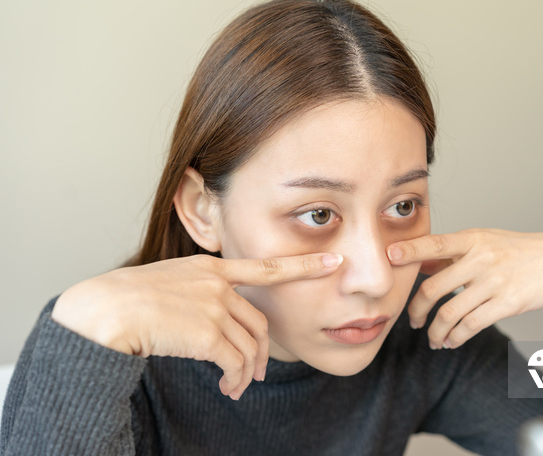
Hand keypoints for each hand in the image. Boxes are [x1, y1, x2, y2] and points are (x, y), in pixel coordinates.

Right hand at [52, 253, 342, 399]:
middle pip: (258, 323)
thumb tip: (214, 318)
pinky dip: (236, 380)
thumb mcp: (167, 281)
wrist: (101, 311)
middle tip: (257, 372)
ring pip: (249, 346)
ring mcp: (213, 306)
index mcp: (210, 268)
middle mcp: (217, 285)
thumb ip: (198, 291)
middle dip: (263, 352)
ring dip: (247, 372)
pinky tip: (228, 389)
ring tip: (237, 387)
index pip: (267, 267)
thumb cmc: (125, 300)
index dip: (304, 267)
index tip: (333, 261)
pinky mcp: (206, 332)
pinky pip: (235, 362)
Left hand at [386, 229, 542, 349]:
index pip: (434, 244)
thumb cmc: (522, 251)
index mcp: (473, 239)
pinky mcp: (508, 304)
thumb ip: (453, 253)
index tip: (387, 257)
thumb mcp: (486, 241)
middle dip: (416, 309)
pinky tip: (451, 341)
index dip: (409, 251)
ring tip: (432, 338)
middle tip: (411, 321)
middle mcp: (481, 258)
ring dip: (435, 331)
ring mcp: (494, 282)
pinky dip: (455, 337)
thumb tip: (418, 261)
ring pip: (450, 313)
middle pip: (434, 288)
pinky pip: (471, 325)